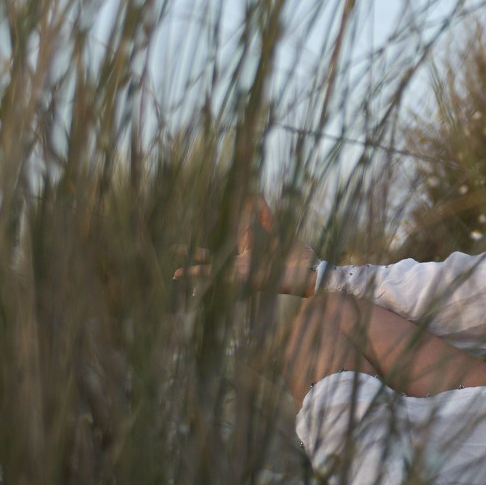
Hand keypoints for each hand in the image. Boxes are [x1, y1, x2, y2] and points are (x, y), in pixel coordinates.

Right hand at [173, 197, 317, 297]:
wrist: (312, 272)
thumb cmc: (298, 255)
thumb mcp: (278, 232)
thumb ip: (266, 216)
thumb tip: (257, 195)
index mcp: (248, 254)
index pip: (222, 246)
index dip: (207, 241)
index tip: (192, 235)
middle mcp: (242, 265)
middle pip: (212, 260)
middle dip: (192, 258)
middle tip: (173, 253)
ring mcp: (245, 275)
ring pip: (214, 273)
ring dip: (196, 274)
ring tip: (176, 275)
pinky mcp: (250, 282)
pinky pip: (228, 283)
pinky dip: (213, 284)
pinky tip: (196, 290)